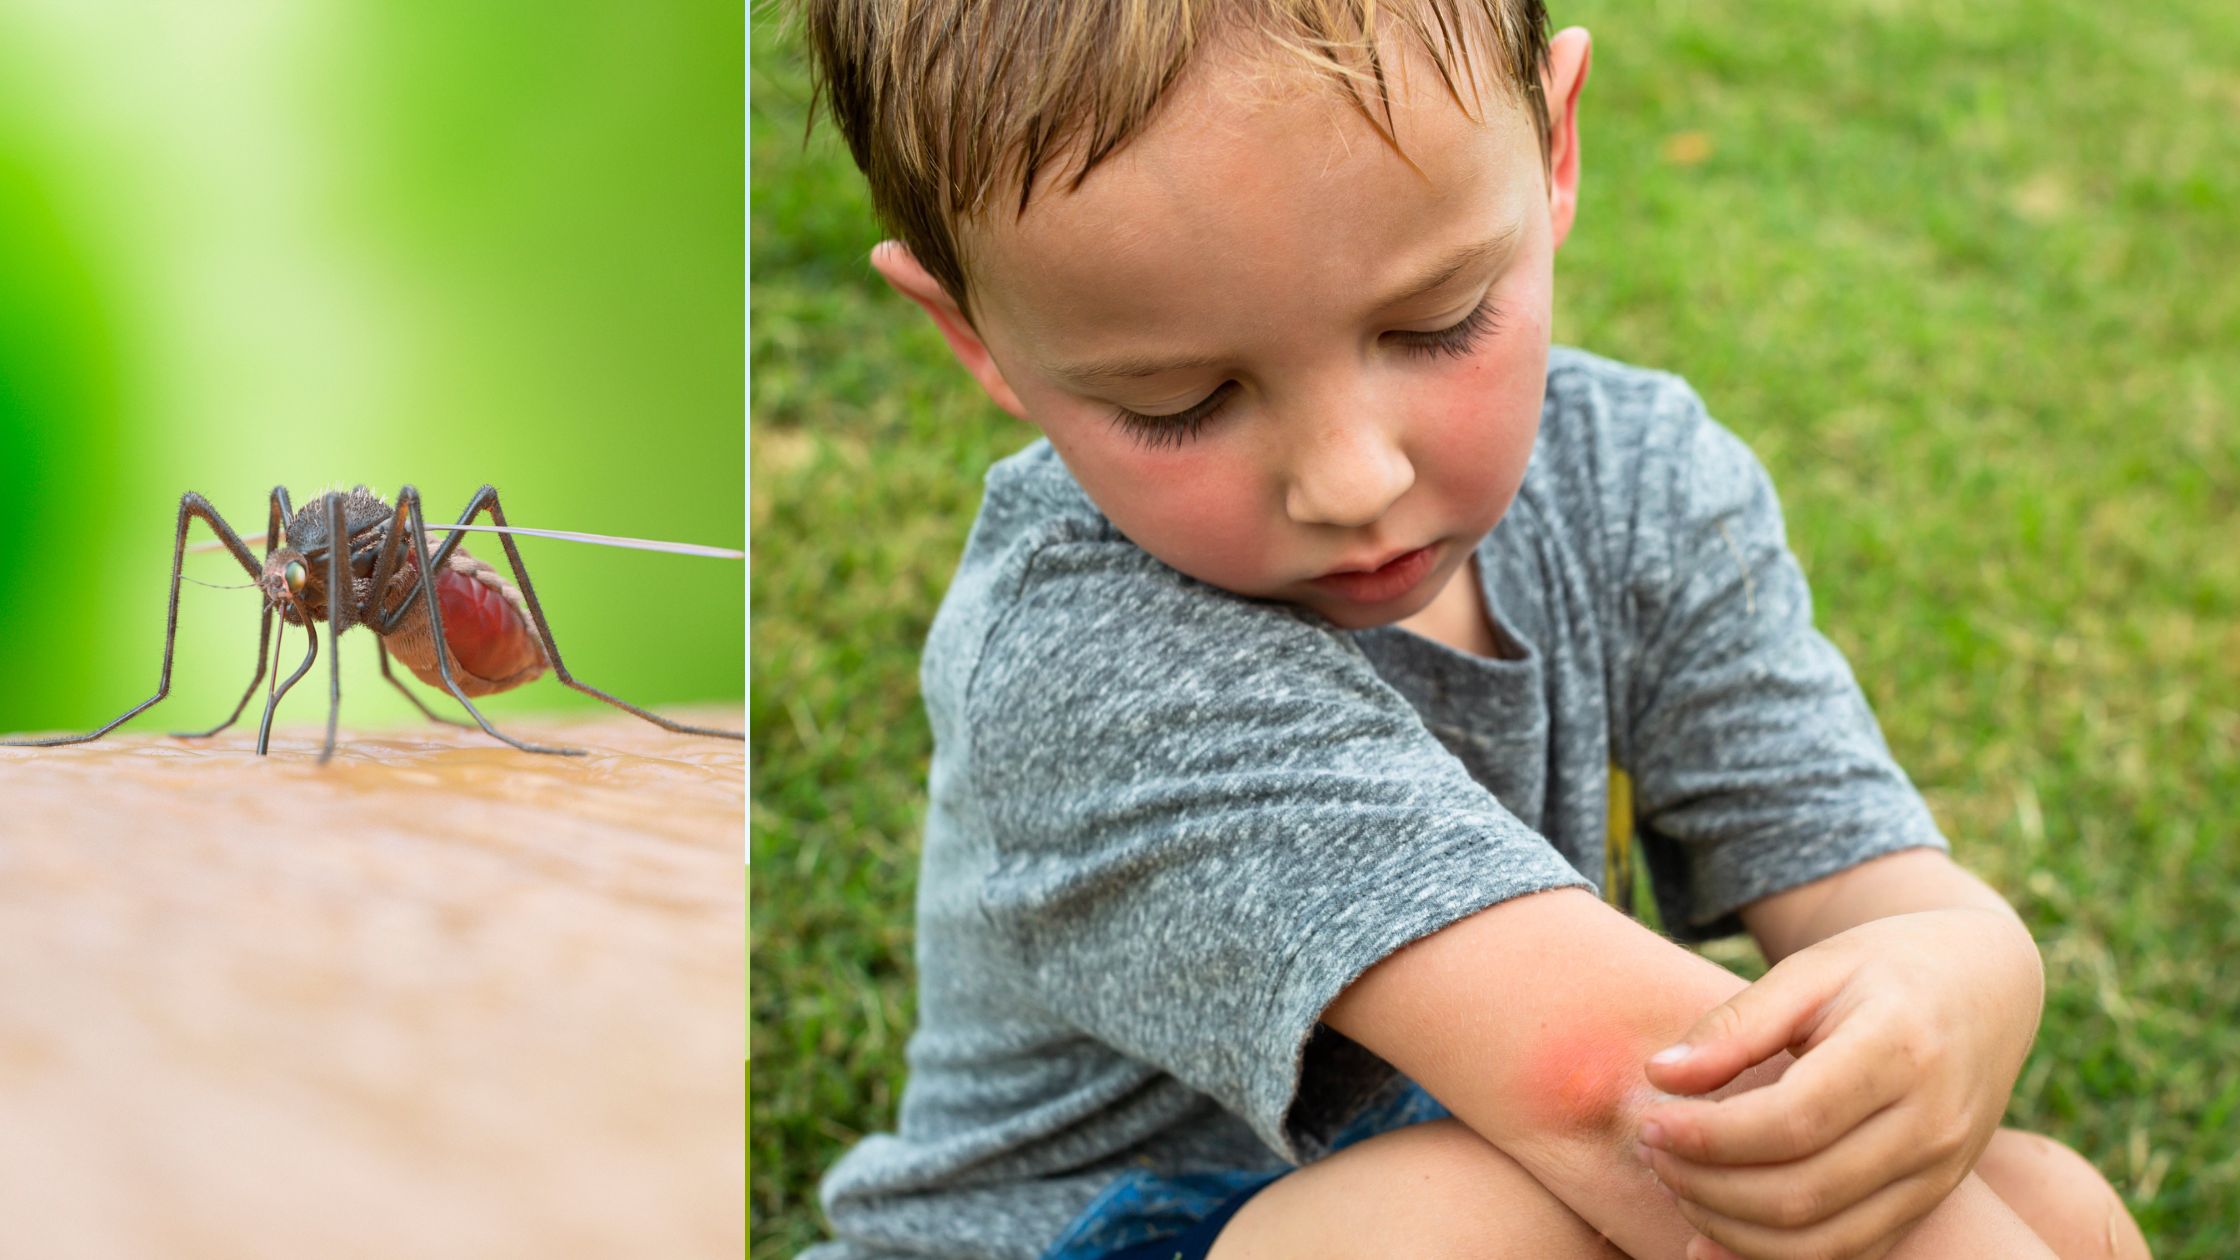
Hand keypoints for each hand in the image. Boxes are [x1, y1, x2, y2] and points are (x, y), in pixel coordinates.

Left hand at [1634, 908, 2043, 1259]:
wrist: (1986, 988)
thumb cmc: (1883, 968)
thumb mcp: (1812, 968)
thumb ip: (1736, 1022)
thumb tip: (1660, 1075)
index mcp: (1902, 1048)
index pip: (1794, 1120)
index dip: (1710, 1136)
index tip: (1650, 1122)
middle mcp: (1932, 1123)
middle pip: (1804, 1190)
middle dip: (1708, 1185)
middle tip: (1652, 1153)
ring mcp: (1939, 1171)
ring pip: (1825, 1240)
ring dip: (1733, 1230)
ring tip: (1678, 1187)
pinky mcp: (1931, 1200)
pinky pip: (1852, 1254)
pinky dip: (1776, 1259)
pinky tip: (1712, 1239)